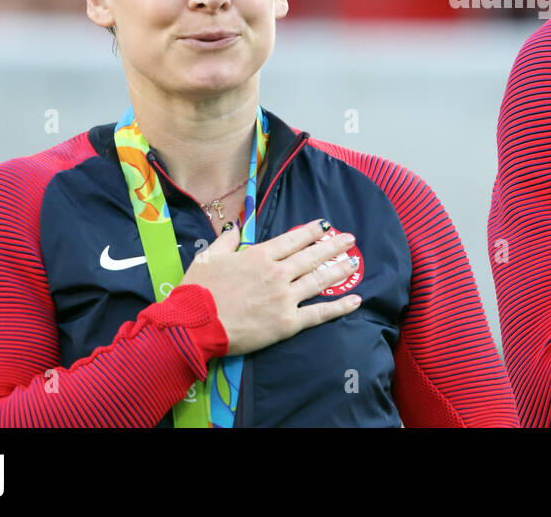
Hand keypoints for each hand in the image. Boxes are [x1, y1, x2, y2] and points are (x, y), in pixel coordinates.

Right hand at [178, 218, 361, 354]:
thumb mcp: (208, 258)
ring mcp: (285, 298)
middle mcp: (277, 273)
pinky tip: (356, 300)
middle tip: (350, 240)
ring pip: (319, 280)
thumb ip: (226, 241)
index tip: (326, 226)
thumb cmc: (198, 291)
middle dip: (333, 246)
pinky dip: (339, 307)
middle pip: (312, 256)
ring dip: (340, 270)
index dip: (311, 231)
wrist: (194, 325)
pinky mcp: (288, 322)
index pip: (293, 239)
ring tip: (355, 262)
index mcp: (259, 255)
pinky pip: (319, 313)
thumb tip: (234, 227)